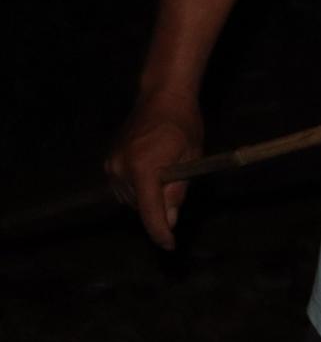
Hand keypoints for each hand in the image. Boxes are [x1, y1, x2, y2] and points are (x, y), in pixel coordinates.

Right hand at [104, 99, 203, 249]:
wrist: (162, 96)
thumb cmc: (183, 124)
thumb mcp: (191, 158)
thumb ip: (178, 190)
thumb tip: (170, 220)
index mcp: (144, 168)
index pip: (149, 211)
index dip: (160, 232)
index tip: (169, 245)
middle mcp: (121, 168)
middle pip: (140, 206)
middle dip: (159, 207)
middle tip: (178, 188)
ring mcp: (112, 165)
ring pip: (131, 199)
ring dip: (148, 197)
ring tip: (167, 171)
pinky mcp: (109, 161)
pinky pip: (124, 186)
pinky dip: (138, 187)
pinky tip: (153, 170)